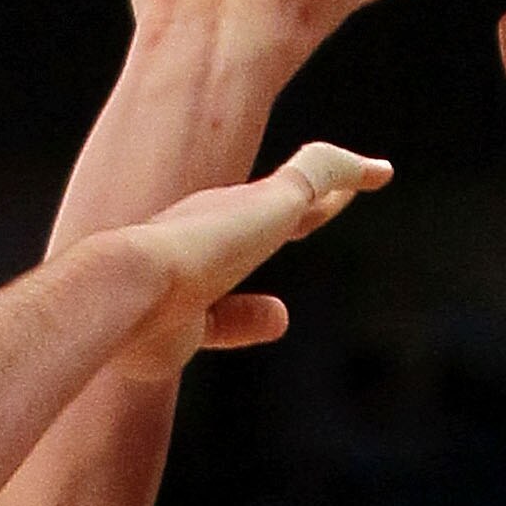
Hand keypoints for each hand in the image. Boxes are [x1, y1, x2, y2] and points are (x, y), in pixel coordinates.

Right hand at [108, 135, 389, 374]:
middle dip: (301, 204)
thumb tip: (283, 317)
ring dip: (337, 182)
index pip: (231, 244)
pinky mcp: (275, 200)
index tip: (282, 244)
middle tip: (331, 200)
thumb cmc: (136, 328)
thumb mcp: (190, 334)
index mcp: (187, 251)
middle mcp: (214, 217)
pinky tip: (382, 174)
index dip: (257, 244)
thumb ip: (235, 322)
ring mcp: (245, 206)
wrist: (124, 292)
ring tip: (374, 174)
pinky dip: (350, 170)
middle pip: (272, 206)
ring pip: (304, 184)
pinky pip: (321, 172)